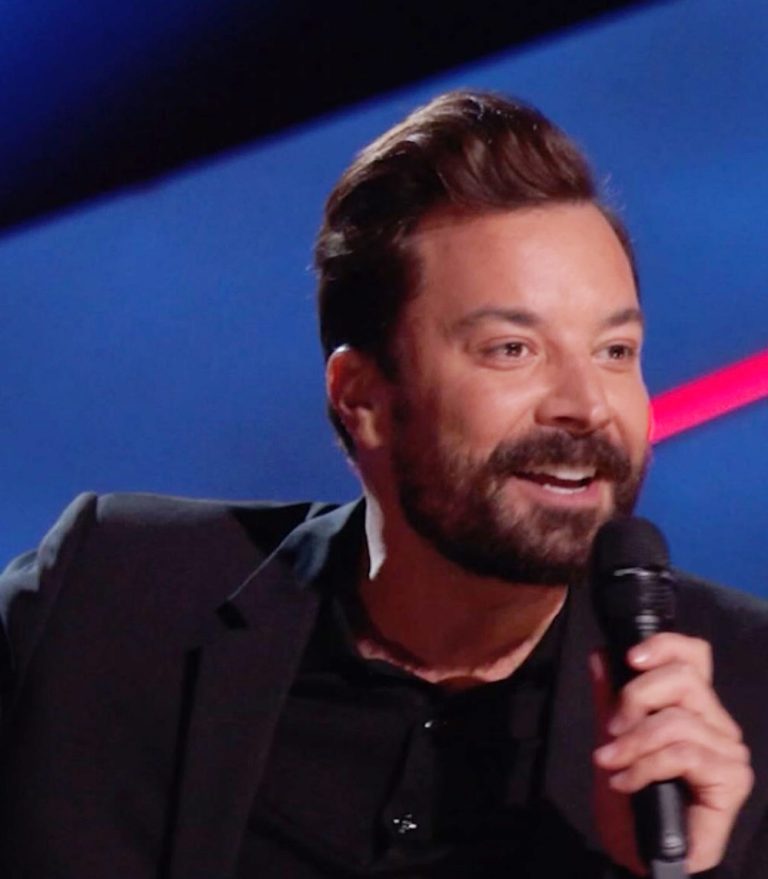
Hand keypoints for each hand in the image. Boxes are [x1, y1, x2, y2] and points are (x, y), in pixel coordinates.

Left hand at [591, 633, 752, 874]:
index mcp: (693, 705)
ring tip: (609, 763)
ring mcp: (728, 752)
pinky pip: (683, 755)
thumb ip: (608, 698)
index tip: (629, 658)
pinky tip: (626, 782)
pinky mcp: (731, 781)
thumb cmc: (631, 796)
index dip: (664, 646)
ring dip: (633, 743)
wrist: (641, 851)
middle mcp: (717, 723)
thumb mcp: (611, 738)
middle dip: (637, 697)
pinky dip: (645, 766)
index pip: (694, 655)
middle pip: (685, 679)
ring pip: (678, 721)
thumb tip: (599, 655)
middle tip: (612, 728)